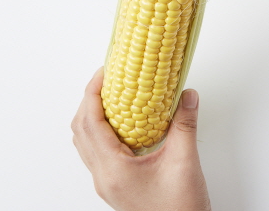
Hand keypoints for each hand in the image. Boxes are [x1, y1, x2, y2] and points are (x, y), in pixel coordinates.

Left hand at [72, 68, 210, 210]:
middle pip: (81, 130)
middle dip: (90, 100)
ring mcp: (107, 182)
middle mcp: (104, 176)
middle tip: (107, 79)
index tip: (104, 72)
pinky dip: (103, 131)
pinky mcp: (115, 184)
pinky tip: (123, 122)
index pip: (91, 123)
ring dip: (94, 115)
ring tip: (112, 95)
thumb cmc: (180, 209)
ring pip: (87, 142)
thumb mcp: (184, 161)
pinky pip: (98, 152)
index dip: (93, 93)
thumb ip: (184, 124)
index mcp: (113, 169)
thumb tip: (187, 95)